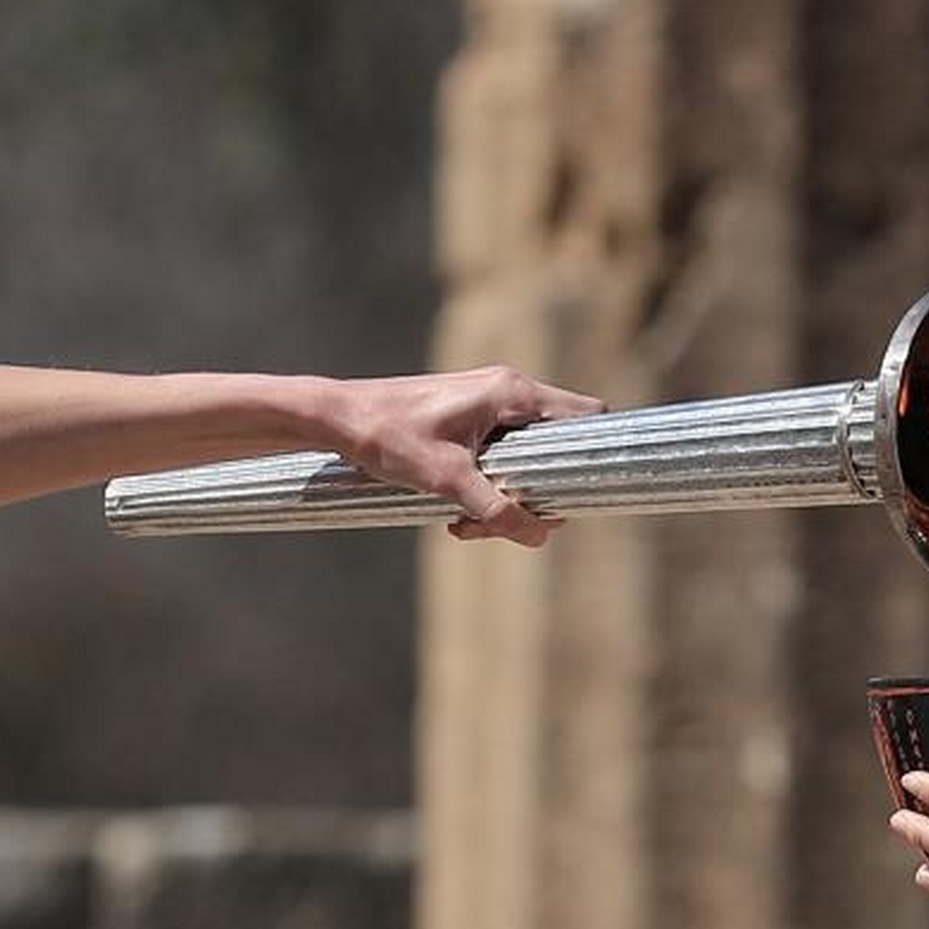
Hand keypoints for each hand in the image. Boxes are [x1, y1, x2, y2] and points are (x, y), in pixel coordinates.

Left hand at [321, 366, 603, 546]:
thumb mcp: (444, 479)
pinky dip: (488, 488)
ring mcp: (489, 405)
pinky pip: (502, 458)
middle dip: (538, 494)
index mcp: (511, 393)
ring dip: (508, 498)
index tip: (570, 494)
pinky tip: (456, 511)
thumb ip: (494, 508)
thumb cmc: (385, 436)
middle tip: (505, 524)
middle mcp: (507, 392)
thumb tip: (538, 536)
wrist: (335, 418)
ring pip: (528, 460)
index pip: (588, 415)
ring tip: (466, 524)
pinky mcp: (471, 421)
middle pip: (558, 447)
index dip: (594, 454)